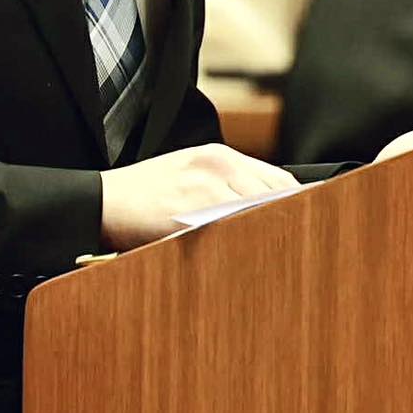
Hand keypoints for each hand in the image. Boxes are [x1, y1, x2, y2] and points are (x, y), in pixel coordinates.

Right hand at [100, 144, 296, 248]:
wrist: (98, 203)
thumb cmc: (143, 196)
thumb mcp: (188, 175)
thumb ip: (226, 186)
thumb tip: (267, 209)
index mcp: (219, 156)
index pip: (278, 179)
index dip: (298, 203)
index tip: (313, 222)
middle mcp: (218, 164)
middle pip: (278, 192)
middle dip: (293, 218)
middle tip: (308, 247)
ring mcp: (206, 185)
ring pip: (261, 209)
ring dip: (274, 231)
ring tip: (287, 257)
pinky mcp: (192, 208)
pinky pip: (234, 225)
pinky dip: (248, 239)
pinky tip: (255, 254)